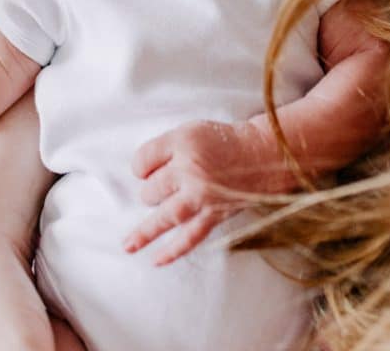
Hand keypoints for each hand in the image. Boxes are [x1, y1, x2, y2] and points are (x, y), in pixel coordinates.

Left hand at [124, 119, 265, 265]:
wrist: (261, 154)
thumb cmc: (221, 141)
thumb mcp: (190, 130)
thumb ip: (164, 149)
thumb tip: (141, 177)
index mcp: (182, 142)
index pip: (142, 160)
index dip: (141, 166)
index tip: (150, 167)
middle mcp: (190, 168)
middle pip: (150, 189)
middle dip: (154, 189)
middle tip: (171, 183)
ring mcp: (202, 194)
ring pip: (164, 216)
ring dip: (146, 231)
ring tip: (128, 245)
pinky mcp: (214, 214)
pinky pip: (189, 237)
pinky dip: (172, 251)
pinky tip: (156, 259)